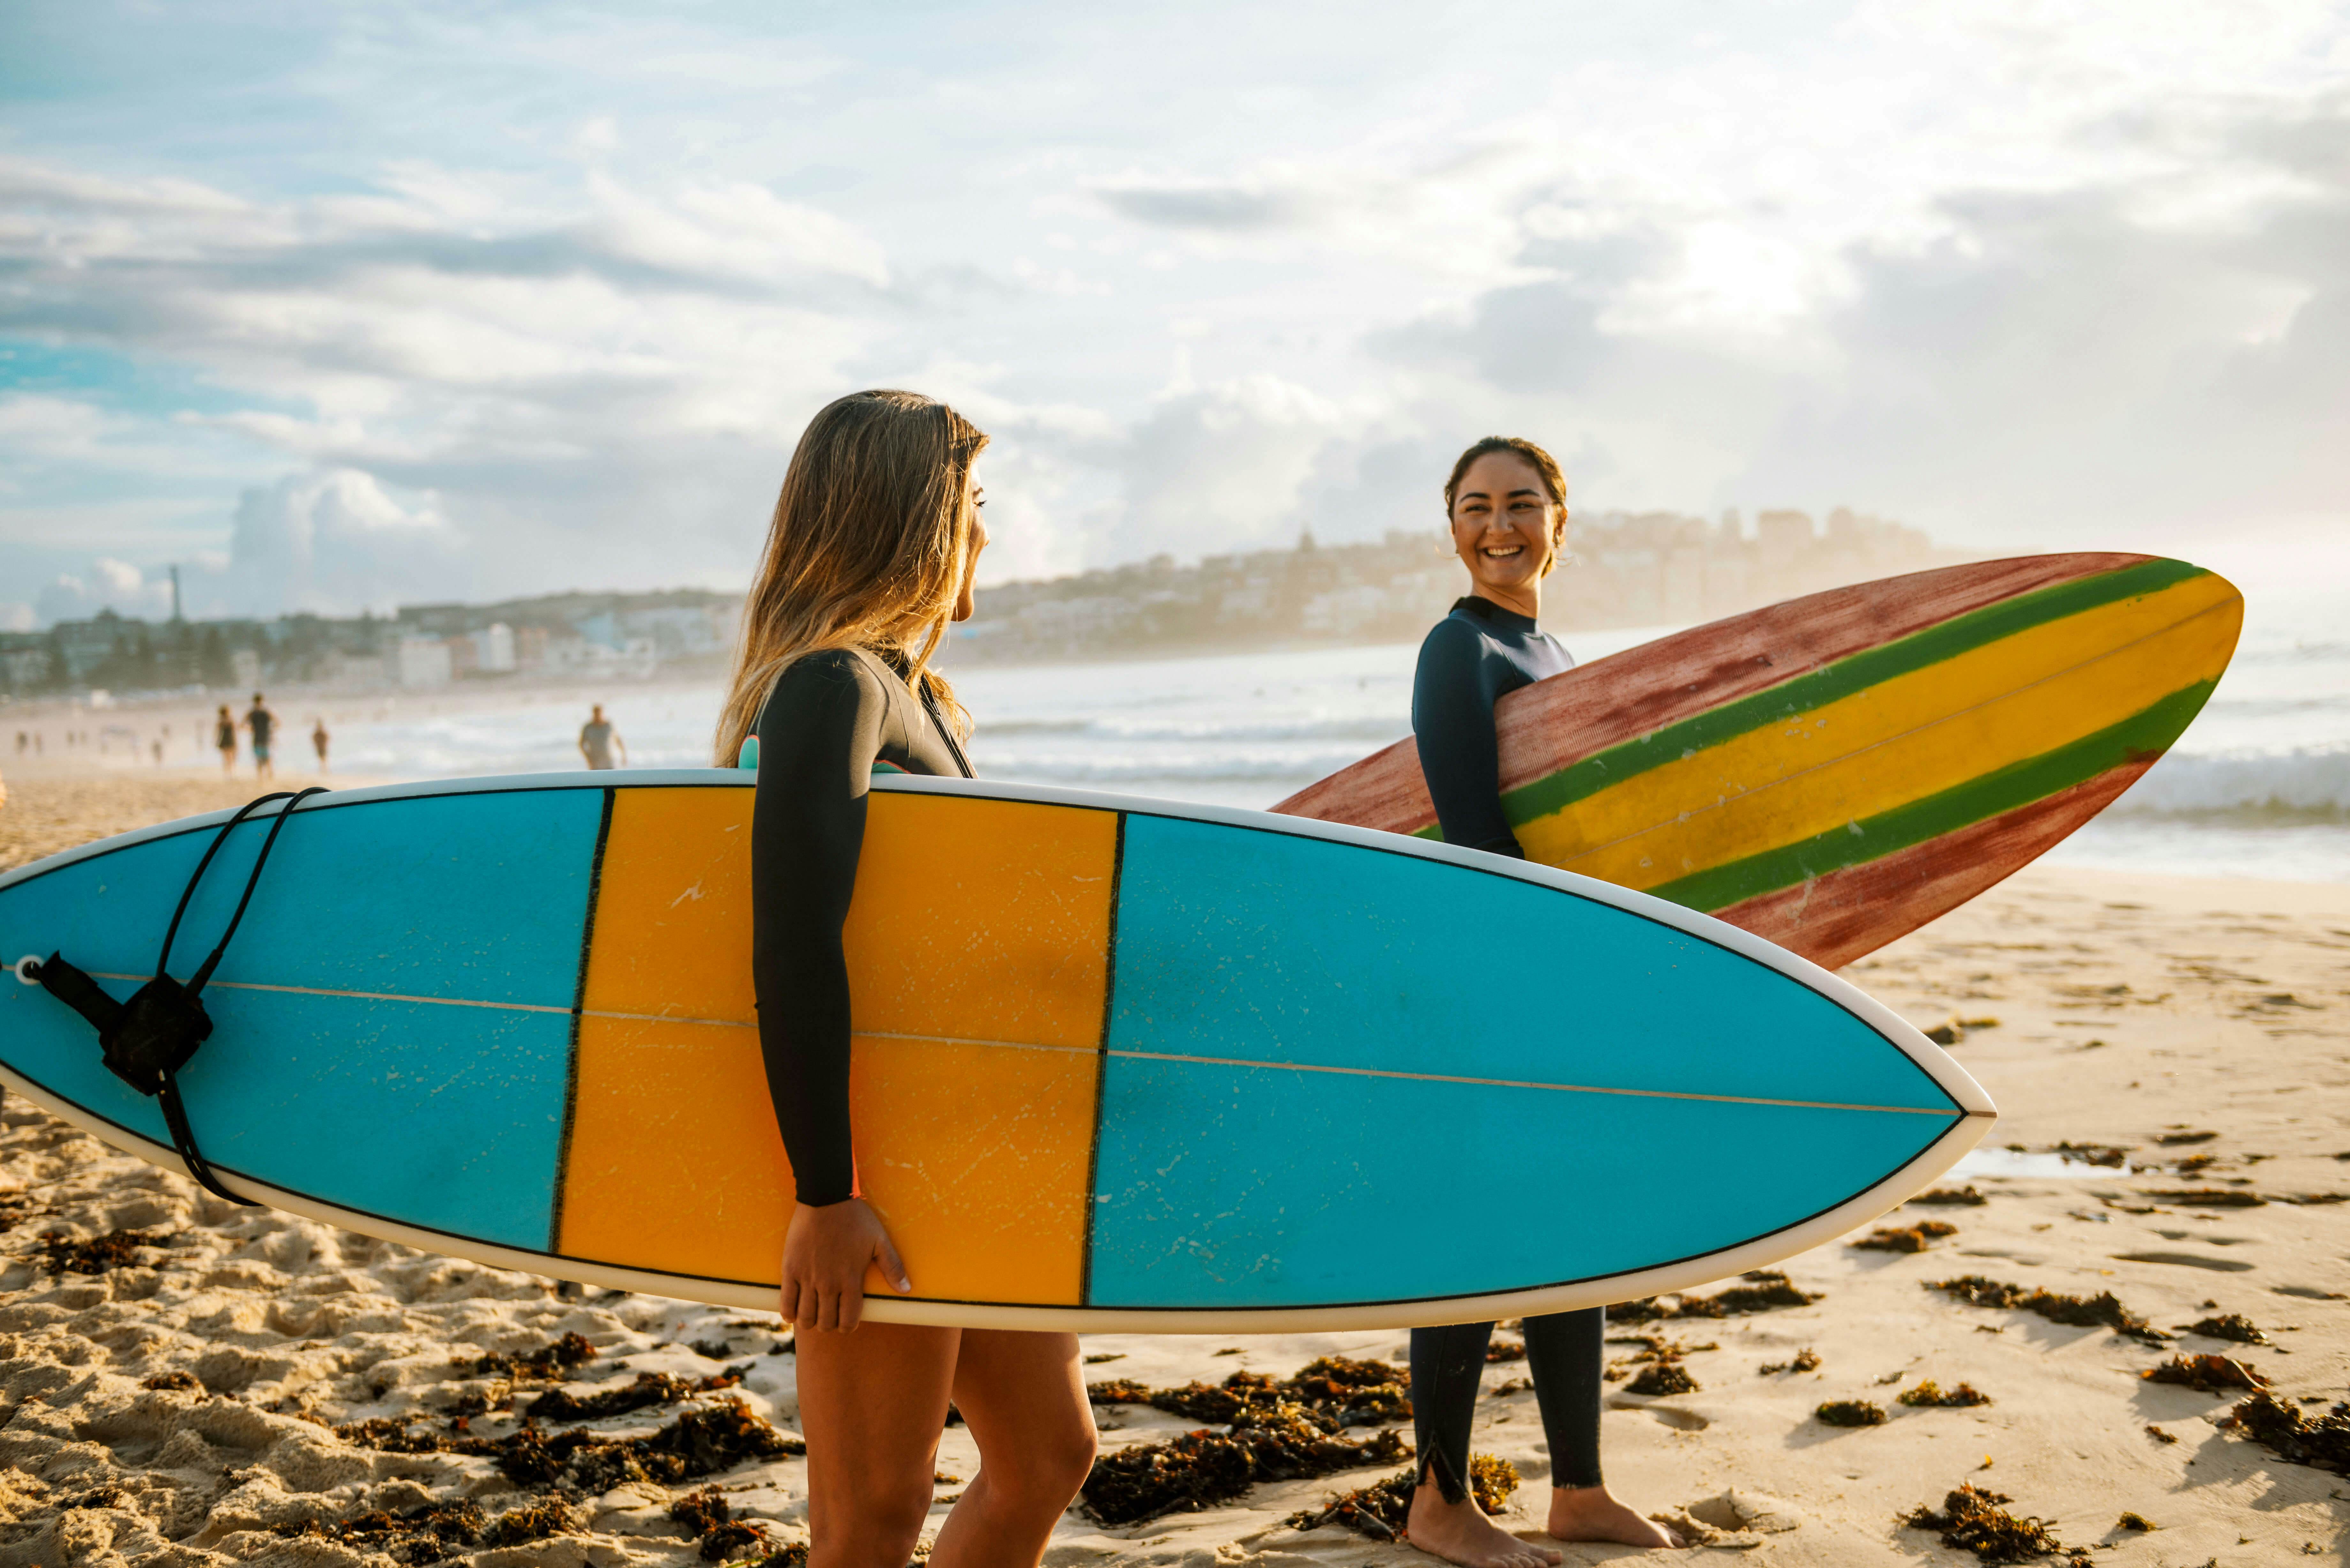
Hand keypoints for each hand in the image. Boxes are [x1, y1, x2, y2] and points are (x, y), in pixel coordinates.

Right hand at [779, 1198, 909, 1331]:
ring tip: (813, 1315)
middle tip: (829, 1317)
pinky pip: (786, 1302)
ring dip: (809, 1321)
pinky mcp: (790, 1269)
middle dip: (829, 1325)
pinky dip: (788, 1313)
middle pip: (826, 1323)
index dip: (848, 1326)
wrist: (826, 1197)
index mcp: (851, 1279)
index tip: (847, 1322)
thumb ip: (892, 1267)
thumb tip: (906, 1289)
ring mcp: (808, 1278)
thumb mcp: (879, 1241)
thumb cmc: (856, 1219)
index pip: (849, 1320)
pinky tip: (793, 1313)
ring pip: (806, 1317)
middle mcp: (829, 1284)